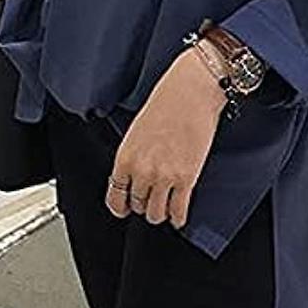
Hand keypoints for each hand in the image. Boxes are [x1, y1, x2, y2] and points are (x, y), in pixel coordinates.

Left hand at [105, 44, 227, 228]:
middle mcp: (141, 171)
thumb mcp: (137, 130)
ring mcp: (164, 177)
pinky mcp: (187, 179)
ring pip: (156, 215)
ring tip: (167, 205)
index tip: (127, 207)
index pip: (115, 199)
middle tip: (153, 197)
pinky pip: (179, 211)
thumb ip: (134, 156)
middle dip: (145, 204)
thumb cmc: (167, 101)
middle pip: (138, 207)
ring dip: (161, 212)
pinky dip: (179, 217)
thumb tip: (136, 175)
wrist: (192, 90)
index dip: (122, 206)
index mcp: (124, 157)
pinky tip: (180, 214)